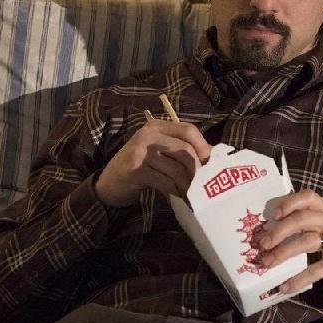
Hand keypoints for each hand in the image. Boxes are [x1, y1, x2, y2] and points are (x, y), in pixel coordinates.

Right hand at [95, 119, 211, 206]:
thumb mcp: (160, 152)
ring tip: (190, 193)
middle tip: (202, 184)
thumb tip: (213, 157)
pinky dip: (175, 191)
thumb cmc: (140, 167)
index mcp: (157, 126)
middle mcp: (148, 135)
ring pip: (176, 169)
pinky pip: (165, 182)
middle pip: (185, 149)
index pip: (188, 130)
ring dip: (187, 185)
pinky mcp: (136, 171)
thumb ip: (180, 150)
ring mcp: (140, 152)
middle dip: (197, 170)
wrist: (109, 183)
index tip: (211, 163)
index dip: (204, 146)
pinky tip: (177, 195)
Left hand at [254, 190, 322, 292]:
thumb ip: (315, 226)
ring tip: (266, 264)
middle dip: (278, 231)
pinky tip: (286, 286)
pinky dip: (299, 277)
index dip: (288, 203)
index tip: (271, 215)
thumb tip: (278, 234)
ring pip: (307, 241)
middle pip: (302, 218)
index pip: (308, 197)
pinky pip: (318, 268)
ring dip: (283, 253)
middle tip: (261, 244)